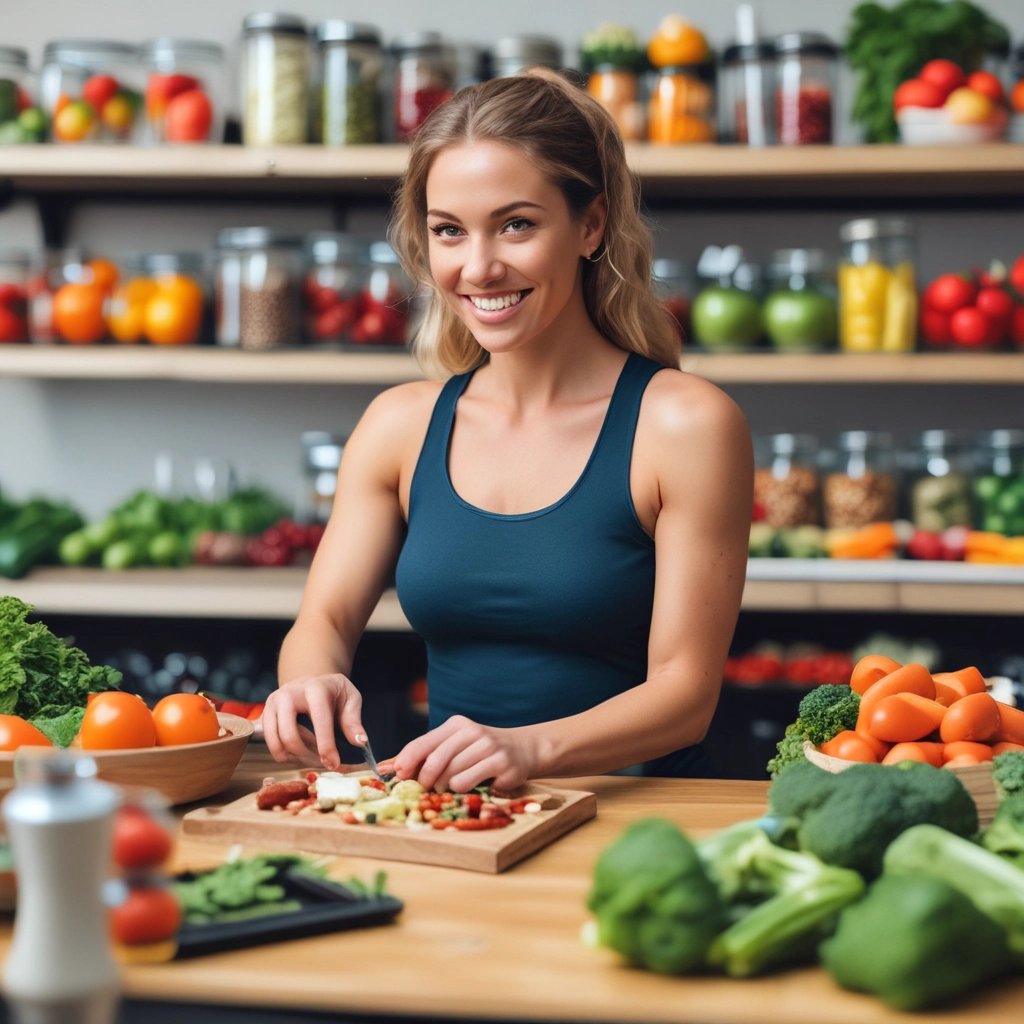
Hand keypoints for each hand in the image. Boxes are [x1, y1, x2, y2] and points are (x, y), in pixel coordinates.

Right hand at [262, 674, 364, 770]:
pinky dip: (283, 750)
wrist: (311, 679)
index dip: (326, 745)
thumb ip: (353, 721)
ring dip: (292, 755)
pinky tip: (298, 749)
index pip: (319, 720)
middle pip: (289, 734)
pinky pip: (269, 739)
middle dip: (304, 755)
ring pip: (275, 739)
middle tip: (319, 763)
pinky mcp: (265, 712)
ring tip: (309, 757)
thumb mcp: (351, 699)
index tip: (333, 764)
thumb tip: (359, 742)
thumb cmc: (333, 691)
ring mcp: (273, 702)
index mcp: (315, 688)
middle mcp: (289, 693)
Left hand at [391, 715, 538, 792]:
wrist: (523, 749)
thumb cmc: (481, 752)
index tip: (396, 775)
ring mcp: (488, 746)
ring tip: (449, 787)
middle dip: (423, 780)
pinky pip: (468, 782)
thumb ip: (427, 754)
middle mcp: (472, 731)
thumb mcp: (456, 745)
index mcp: (456, 725)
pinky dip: (462, 789)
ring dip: (444, 787)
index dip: (406, 760)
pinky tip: (471, 786)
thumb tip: (388, 766)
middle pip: (435, 761)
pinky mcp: (501, 763)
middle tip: (423, 789)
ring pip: (451, 775)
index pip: (423, 742)